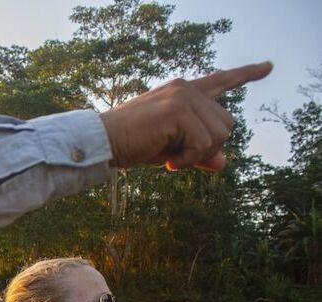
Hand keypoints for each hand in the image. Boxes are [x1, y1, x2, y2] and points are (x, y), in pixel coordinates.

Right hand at [100, 61, 271, 170]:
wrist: (105, 143)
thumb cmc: (134, 145)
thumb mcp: (172, 148)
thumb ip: (199, 152)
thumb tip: (223, 163)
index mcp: (184, 92)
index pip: (221, 80)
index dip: (246, 74)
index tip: (268, 67)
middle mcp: (186, 89)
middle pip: (227, 125)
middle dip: (207, 148)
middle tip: (179, 156)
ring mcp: (182, 97)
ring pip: (219, 135)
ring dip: (198, 156)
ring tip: (172, 158)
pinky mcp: (178, 110)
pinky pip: (203, 144)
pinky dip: (189, 160)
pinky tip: (169, 161)